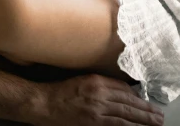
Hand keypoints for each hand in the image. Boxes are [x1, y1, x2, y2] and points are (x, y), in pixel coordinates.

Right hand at [36, 74, 163, 125]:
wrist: (43, 103)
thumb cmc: (58, 92)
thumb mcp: (79, 81)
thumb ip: (96, 85)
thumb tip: (114, 91)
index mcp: (95, 80)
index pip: (122, 87)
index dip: (135, 95)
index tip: (143, 99)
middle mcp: (99, 93)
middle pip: (128, 100)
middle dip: (145, 108)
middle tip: (158, 114)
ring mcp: (97, 108)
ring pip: (126, 113)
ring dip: (144, 119)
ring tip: (155, 122)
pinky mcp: (94, 122)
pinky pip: (117, 125)